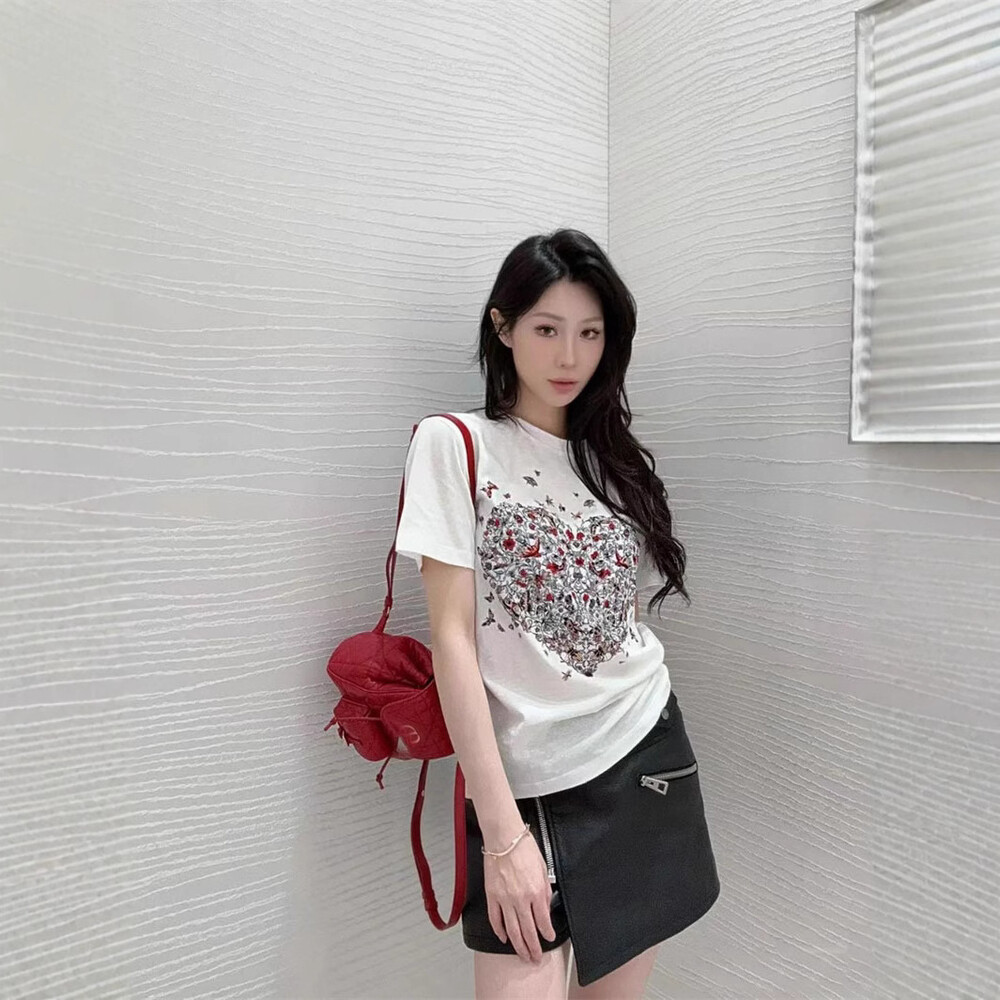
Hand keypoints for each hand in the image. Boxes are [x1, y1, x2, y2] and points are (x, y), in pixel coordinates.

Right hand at [483, 826, 557, 963]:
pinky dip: (499, 931)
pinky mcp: (492, 895)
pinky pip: (495, 919)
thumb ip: (545, 889)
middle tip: (536, 958)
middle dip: (533, 948)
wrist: (504, 836)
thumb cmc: (523, 846)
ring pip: (512, 930)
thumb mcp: (543, 867)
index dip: (547, 933)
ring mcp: (504, 898)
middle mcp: (521, 898)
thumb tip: (545, 905)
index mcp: (536, 891)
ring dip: (519, 946)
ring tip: (523, 955)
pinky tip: (504, 938)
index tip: (548, 938)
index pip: (543, 921)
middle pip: (528, 931)